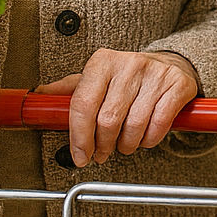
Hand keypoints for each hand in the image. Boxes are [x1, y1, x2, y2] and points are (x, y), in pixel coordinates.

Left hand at [37, 49, 199, 166]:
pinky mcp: (177, 85)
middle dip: (103, 146)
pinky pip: (158, 125)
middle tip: (102, 153)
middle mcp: (128, 63)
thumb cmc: (128, 78)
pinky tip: (144, 136)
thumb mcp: (97, 78)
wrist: (171, 64)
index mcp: (102, 62)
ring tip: (124, 144)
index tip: (80, 155)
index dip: (79, 137)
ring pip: (134, 126)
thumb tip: (39, 97)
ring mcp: (155, 73)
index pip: (83, 104)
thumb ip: (70, 90)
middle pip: (108, 120)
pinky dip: (149, 140)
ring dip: (126, 145)